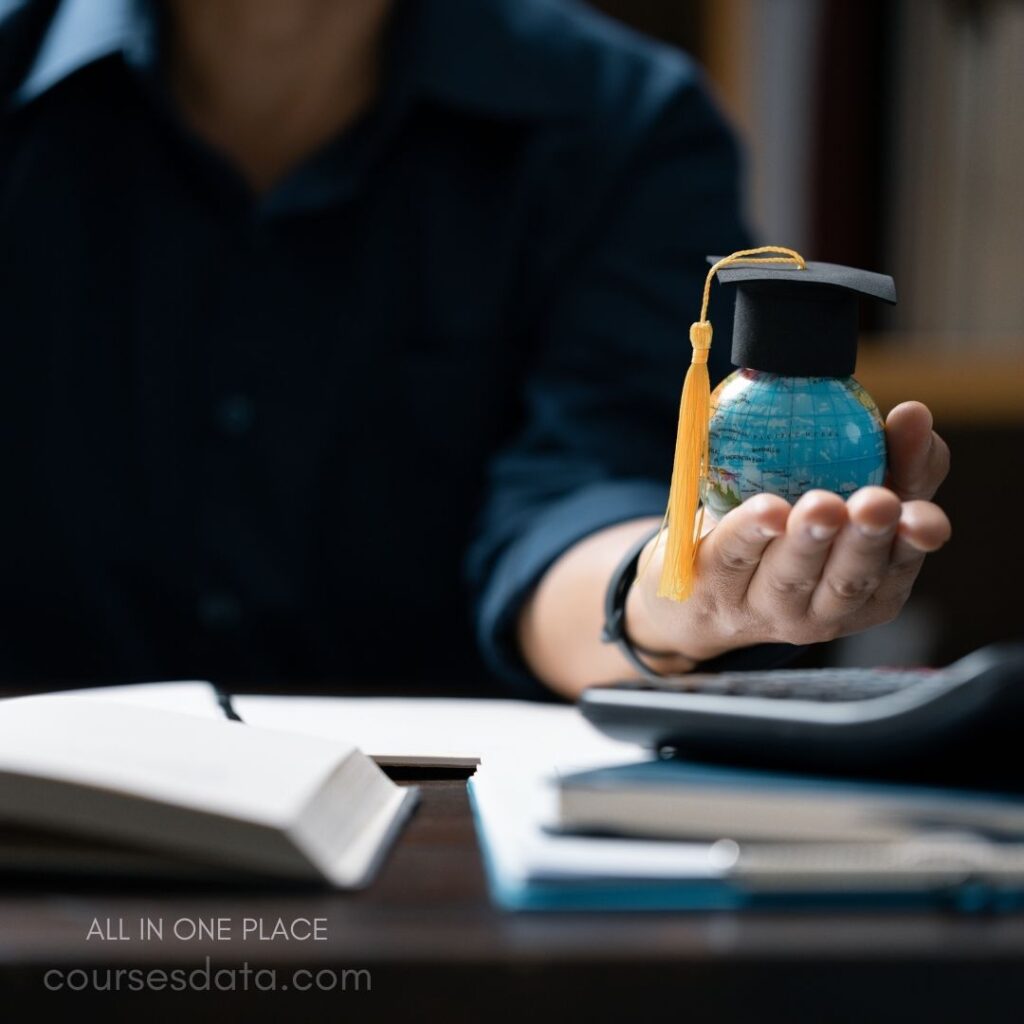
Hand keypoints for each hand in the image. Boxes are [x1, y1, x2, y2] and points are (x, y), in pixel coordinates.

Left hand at [626, 401, 951, 663]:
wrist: (697, 588)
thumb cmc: (789, 532)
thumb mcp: (847, 495)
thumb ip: (893, 461)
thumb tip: (915, 414)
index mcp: (869, 589)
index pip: (898, 566)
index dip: (915, 540)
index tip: (923, 516)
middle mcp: (823, 611)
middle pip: (848, 580)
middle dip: (864, 541)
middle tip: (877, 504)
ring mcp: (765, 607)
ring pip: (791, 575)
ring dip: (809, 539)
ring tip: (822, 506)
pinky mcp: (713, 587)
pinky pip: (735, 554)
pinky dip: (752, 531)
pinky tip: (767, 509)